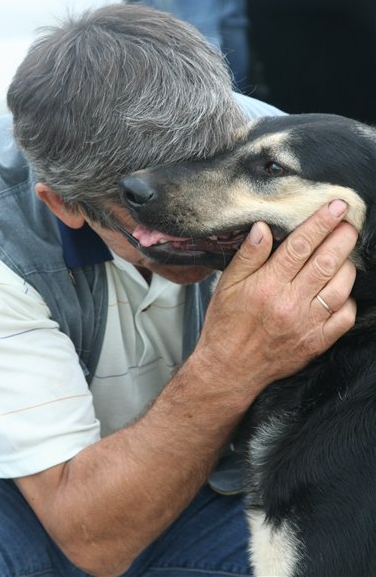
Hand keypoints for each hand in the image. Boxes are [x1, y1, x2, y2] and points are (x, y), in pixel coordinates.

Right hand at [195, 200, 357, 403]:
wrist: (230, 369)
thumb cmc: (226, 324)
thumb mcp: (227, 285)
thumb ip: (248, 256)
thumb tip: (263, 228)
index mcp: (268, 285)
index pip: (300, 246)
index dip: (321, 223)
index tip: (336, 207)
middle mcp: (290, 303)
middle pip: (326, 262)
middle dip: (343, 237)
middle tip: (349, 223)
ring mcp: (307, 324)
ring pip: (341, 287)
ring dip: (348, 265)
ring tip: (345, 253)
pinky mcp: (317, 342)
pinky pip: (345, 317)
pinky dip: (349, 299)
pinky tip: (341, 290)